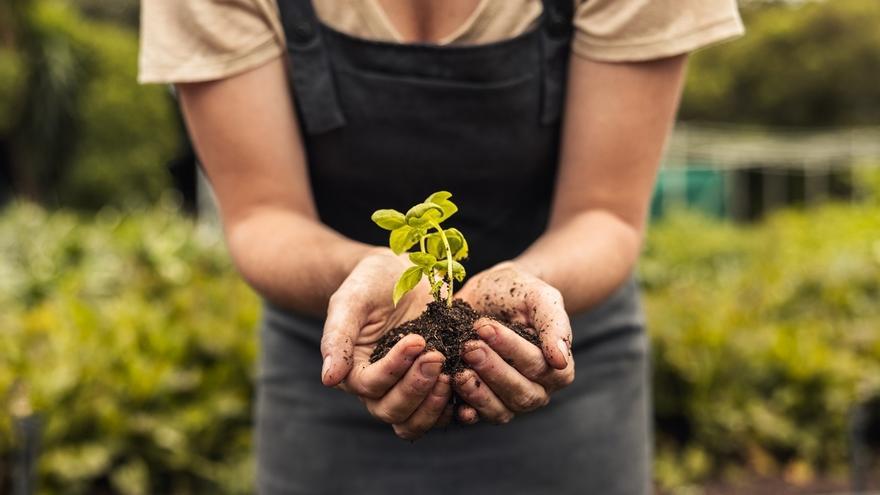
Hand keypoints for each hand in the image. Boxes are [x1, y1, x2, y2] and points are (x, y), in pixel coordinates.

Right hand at [321, 248, 452, 439]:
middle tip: (436, 356)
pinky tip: (469, 384)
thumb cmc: (370, 283)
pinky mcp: (434, 385)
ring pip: (415, 421)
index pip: (370, 386)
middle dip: (416, 388)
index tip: (417, 339)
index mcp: (354, 371)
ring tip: (452, 374)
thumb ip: (337, 337)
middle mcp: (379, 389)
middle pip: (392, 411)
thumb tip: (329, 379)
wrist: (400, 273)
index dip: (394, 369)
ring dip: (434, 405)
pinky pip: (443, 412)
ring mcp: (408, 390)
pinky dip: (456, 407)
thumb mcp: (350, 301)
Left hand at [453, 261, 573, 423]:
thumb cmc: (518, 292)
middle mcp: (537, 390)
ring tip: (457, 370)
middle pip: (520, 393)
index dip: (511, 349)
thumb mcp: (539, 297)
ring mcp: (509, 401)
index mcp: (558, 368)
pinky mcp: (483, 405)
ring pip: (500, 410)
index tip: (486, 328)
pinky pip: (477, 416)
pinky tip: (450, 393)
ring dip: (477, 392)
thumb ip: (554, 323)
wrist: (489, 293)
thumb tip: (560, 359)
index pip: (538, 366)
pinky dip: (464, 409)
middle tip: (469, 347)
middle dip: (492, 370)